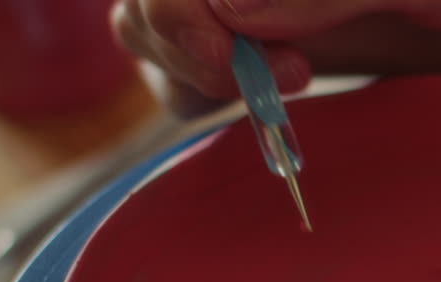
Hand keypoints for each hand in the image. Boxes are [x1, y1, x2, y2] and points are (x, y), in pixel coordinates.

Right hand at [110, 0, 440, 114]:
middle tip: (294, 83)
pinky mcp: (267, 44)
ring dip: (190, 76)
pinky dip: (207, 96)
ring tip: (289, 97)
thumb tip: (224, 4)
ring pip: (156, 38)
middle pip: (146, 7)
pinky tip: (268, 112)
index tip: (236, 65)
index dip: (180, 19)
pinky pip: (198, 73)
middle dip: (182, 47)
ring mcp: (252, 6)